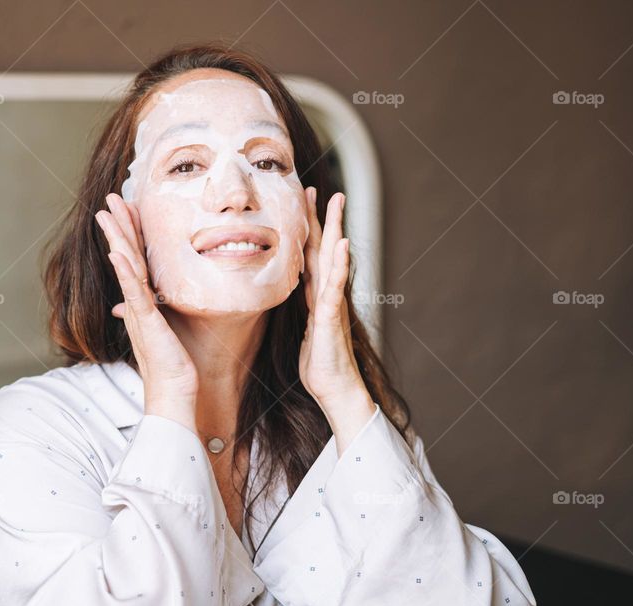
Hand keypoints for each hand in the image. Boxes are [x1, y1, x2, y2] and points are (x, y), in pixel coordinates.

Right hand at [95, 193, 197, 430]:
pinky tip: (118, 251)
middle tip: (110, 198)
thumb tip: (149, 303)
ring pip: (126, 266)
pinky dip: (125, 271)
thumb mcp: (168, 331)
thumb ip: (159, 312)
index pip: (134, 259)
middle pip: (125, 255)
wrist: (173, 393)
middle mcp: (136, 303)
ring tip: (108, 213)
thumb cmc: (174, 366)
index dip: (129, 232)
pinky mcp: (146, 321)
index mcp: (142, 303)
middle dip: (118, 225)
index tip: (125, 209)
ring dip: (117, 238)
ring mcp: (138, 311)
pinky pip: (134, 292)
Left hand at [299, 188, 374, 450]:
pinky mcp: (332, 318)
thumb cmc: (320, 365)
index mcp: (315, 296)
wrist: (336, 390)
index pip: (309, 255)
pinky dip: (338, 264)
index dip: (305, 229)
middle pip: (323, 249)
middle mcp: (326, 294)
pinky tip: (342, 244)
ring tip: (337, 203)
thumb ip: (302, 311)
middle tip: (321, 188)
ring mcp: (331, 303)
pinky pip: (334, 286)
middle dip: (322, 218)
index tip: (301, 202)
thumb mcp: (304, 332)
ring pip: (333, 260)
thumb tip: (290, 298)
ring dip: (334, 229)